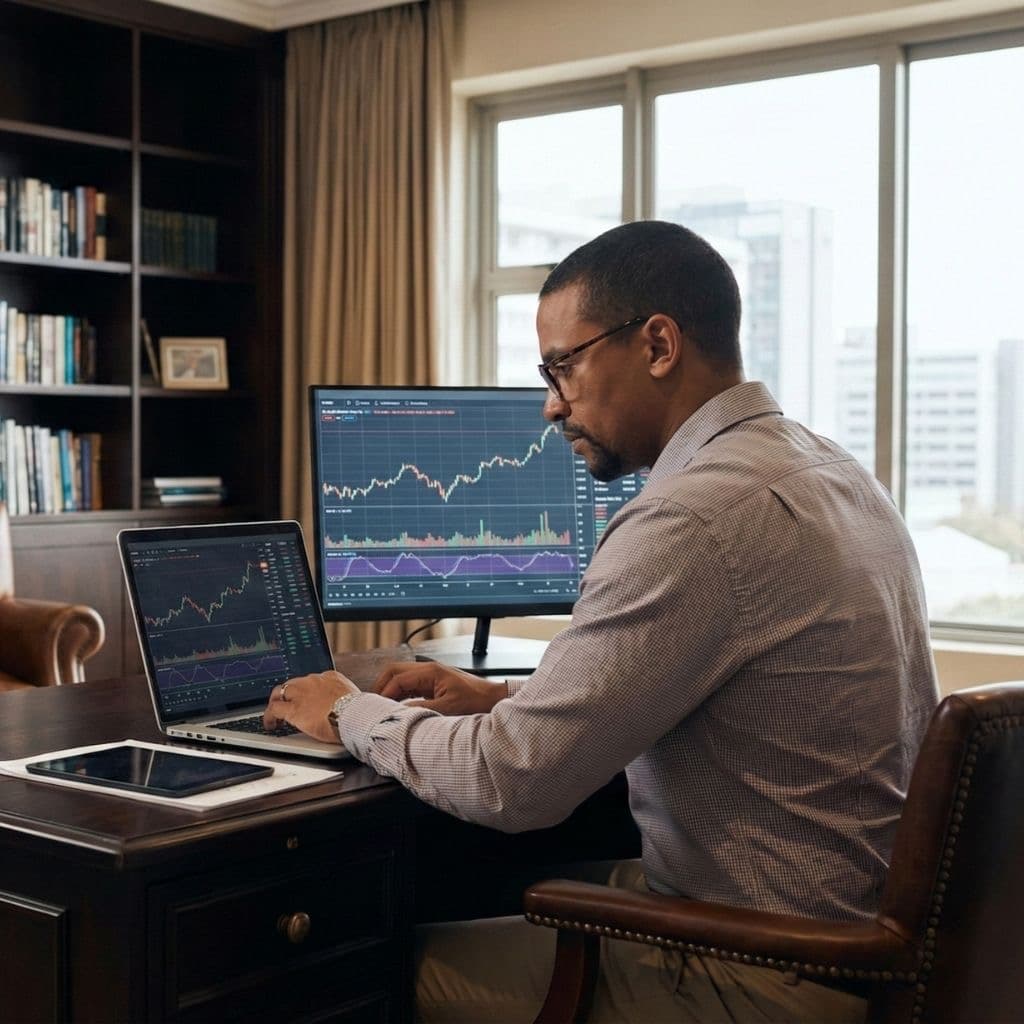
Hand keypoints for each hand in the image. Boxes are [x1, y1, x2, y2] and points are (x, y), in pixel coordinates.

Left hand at [263, 670, 357, 743]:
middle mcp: (313, 681)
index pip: (313, 680)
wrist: (355, 715)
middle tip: (288, 705)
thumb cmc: (359, 711)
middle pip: (294, 683)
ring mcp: (302, 693)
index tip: (307, 699)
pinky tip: (271, 724)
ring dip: (277, 702)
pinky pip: (274, 709)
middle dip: (289, 694)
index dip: (307, 691)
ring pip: (281, 691)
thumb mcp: (354, 698)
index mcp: (330, 677)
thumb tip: (350, 708)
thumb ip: (346, 699)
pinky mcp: (293, 709)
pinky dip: (270, 716)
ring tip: (276, 715)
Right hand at [373, 661, 507, 715]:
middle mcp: (428, 670)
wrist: (492, 699)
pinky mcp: (433, 683)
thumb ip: (421, 709)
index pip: (397, 678)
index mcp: (430, 672)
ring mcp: (430, 675)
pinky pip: (410, 685)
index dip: (384, 692)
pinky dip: (400, 694)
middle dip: (381, 686)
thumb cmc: (476, 701)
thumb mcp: (447, 709)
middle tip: (373, 703)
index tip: (376, 707)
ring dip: (390, 690)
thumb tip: (399, 714)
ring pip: (401, 677)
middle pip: (394, 671)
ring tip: (383, 708)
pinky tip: (398, 707)